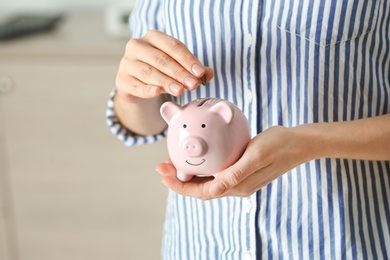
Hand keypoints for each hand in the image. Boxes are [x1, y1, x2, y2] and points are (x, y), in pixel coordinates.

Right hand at [115, 29, 213, 102]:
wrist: (136, 84)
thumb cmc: (160, 70)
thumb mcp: (177, 66)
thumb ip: (193, 69)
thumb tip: (209, 73)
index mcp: (153, 37)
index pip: (173, 46)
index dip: (188, 59)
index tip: (200, 72)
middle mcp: (137, 46)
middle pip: (162, 59)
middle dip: (179, 73)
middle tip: (193, 84)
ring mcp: (127, 63)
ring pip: (149, 72)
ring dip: (166, 82)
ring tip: (180, 90)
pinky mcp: (122, 80)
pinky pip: (136, 85)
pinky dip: (147, 89)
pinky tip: (157, 92)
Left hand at [156, 126, 312, 199]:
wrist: (299, 142)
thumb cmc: (279, 145)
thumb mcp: (256, 155)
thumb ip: (235, 173)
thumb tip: (214, 186)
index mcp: (238, 186)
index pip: (203, 191)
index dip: (181, 186)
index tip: (164, 175)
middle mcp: (236, 186)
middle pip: (201, 187)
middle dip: (179, 180)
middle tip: (162, 166)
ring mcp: (239, 179)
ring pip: (207, 180)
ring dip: (189, 173)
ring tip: (174, 161)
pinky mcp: (241, 170)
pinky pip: (216, 171)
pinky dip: (203, 166)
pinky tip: (197, 154)